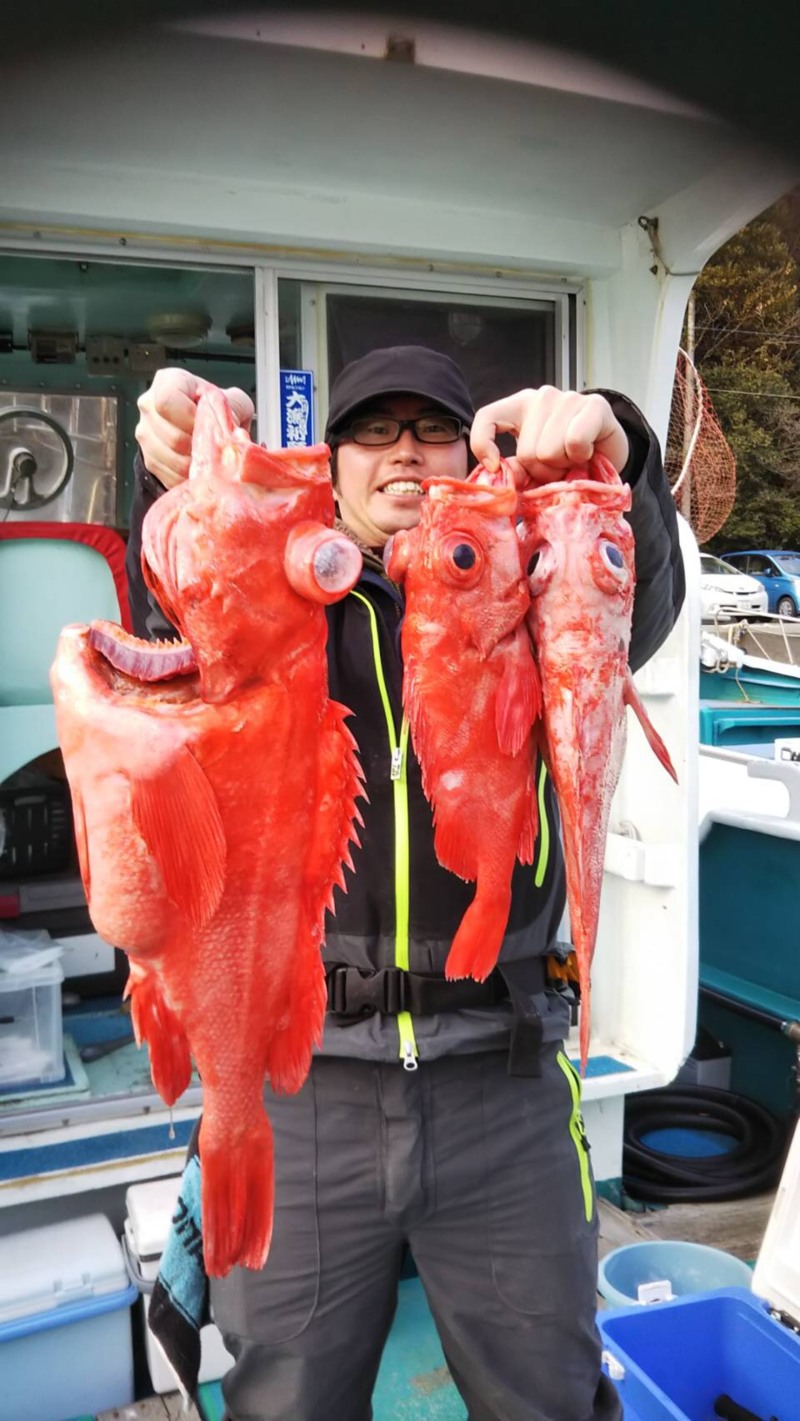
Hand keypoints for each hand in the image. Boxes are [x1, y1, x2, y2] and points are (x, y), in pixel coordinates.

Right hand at [135, 369, 254, 487]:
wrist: (201, 426)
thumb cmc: (215, 408)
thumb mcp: (233, 400)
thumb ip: (236, 408)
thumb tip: (233, 433)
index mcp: (168, 382)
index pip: (167, 400)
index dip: (190, 418)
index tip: (206, 425)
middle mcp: (149, 405)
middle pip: (172, 436)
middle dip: (199, 447)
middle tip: (215, 447)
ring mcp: (145, 433)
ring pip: (171, 459)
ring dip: (196, 465)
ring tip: (210, 458)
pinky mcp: (148, 459)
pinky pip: (168, 475)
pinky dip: (188, 477)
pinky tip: (200, 468)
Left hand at [470, 386, 628, 487]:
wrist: (611, 458)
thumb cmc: (571, 462)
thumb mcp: (537, 467)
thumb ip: (517, 469)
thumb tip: (498, 472)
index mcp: (520, 407)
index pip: (487, 416)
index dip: (483, 442)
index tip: (493, 467)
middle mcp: (542, 397)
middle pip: (527, 451)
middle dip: (545, 470)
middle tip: (562, 467)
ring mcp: (568, 398)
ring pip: (550, 450)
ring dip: (565, 466)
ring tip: (576, 459)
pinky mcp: (595, 405)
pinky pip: (574, 442)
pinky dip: (581, 456)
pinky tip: (589, 451)